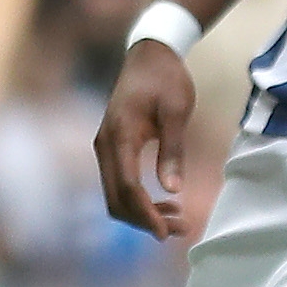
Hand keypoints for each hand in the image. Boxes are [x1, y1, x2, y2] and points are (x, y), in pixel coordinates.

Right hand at [91, 41, 202, 243]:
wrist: (149, 54)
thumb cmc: (166, 79)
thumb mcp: (176, 112)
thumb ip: (172, 150)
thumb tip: (172, 189)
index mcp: (120, 135)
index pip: (127, 186)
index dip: (145, 214)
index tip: (166, 233)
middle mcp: (105, 145)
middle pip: (116, 198)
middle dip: (145, 220)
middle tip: (180, 230)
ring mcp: (105, 147)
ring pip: (115, 194)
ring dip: (142, 212)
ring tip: (178, 220)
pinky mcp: (112, 147)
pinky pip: (119, 183)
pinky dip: (138, 199)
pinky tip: (166, 201)